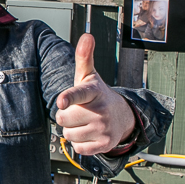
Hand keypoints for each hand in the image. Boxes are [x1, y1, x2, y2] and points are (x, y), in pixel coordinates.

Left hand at [55, 34, 135, 155]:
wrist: (122, 115)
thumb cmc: (97, 95)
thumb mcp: (88, 76)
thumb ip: (84, 57)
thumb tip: (87, 35)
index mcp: (93, 92)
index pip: (79, 94)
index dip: (69, 98)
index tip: (62, 101)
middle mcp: (100, 110)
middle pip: (64, 119)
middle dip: (65, 116)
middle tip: (77, 111)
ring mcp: (104, 128)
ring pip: (68, 135)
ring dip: (72, 131)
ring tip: (83, 122)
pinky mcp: (105, 144)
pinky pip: (78, 148)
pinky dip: (80, 143)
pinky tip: (89, 134)